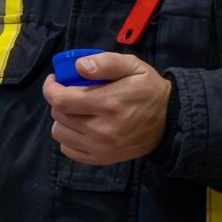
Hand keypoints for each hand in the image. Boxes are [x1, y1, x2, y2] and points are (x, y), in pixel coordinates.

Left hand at [44, 52, 171, 165]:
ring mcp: (101, 147)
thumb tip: (78, 66)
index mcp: (108, 103)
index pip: (61, 100)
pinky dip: (69, 138)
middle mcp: (102, 129)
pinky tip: (80, 127)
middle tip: (70, 91)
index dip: (51, 88)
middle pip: (59, 116)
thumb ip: (106, 62)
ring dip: (62, 119)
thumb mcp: (134, 66)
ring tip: (75, 110)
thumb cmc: (149, 90)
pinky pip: (69, 150)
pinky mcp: (103, 158)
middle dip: (59, 100)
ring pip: (60, 134)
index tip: (55, 80)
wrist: (170, 121)